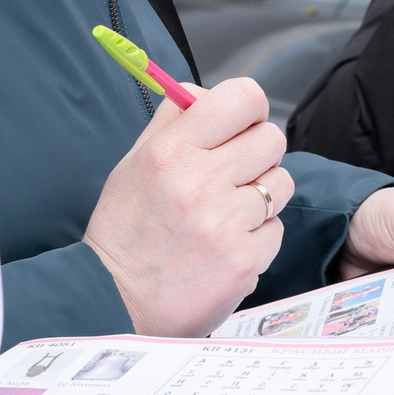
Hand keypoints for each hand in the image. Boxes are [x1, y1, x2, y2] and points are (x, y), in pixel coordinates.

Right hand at [86, 76, 293, 335]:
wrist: (112, 302)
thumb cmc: (124, 232)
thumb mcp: (134, 164)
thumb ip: (171, 122)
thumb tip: (202, 92)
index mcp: (172, 150)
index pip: (243, 97)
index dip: (250, 109)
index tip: (242, 125)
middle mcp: (200, 181)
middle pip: (272, 139)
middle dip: (258, 154)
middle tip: (233, 176)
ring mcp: (225, 222)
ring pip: (281, 184)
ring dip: (260, 197)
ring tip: (225, 215)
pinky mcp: (244, 260)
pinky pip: (276, 229)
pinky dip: (256, 237)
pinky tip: (225, 247)